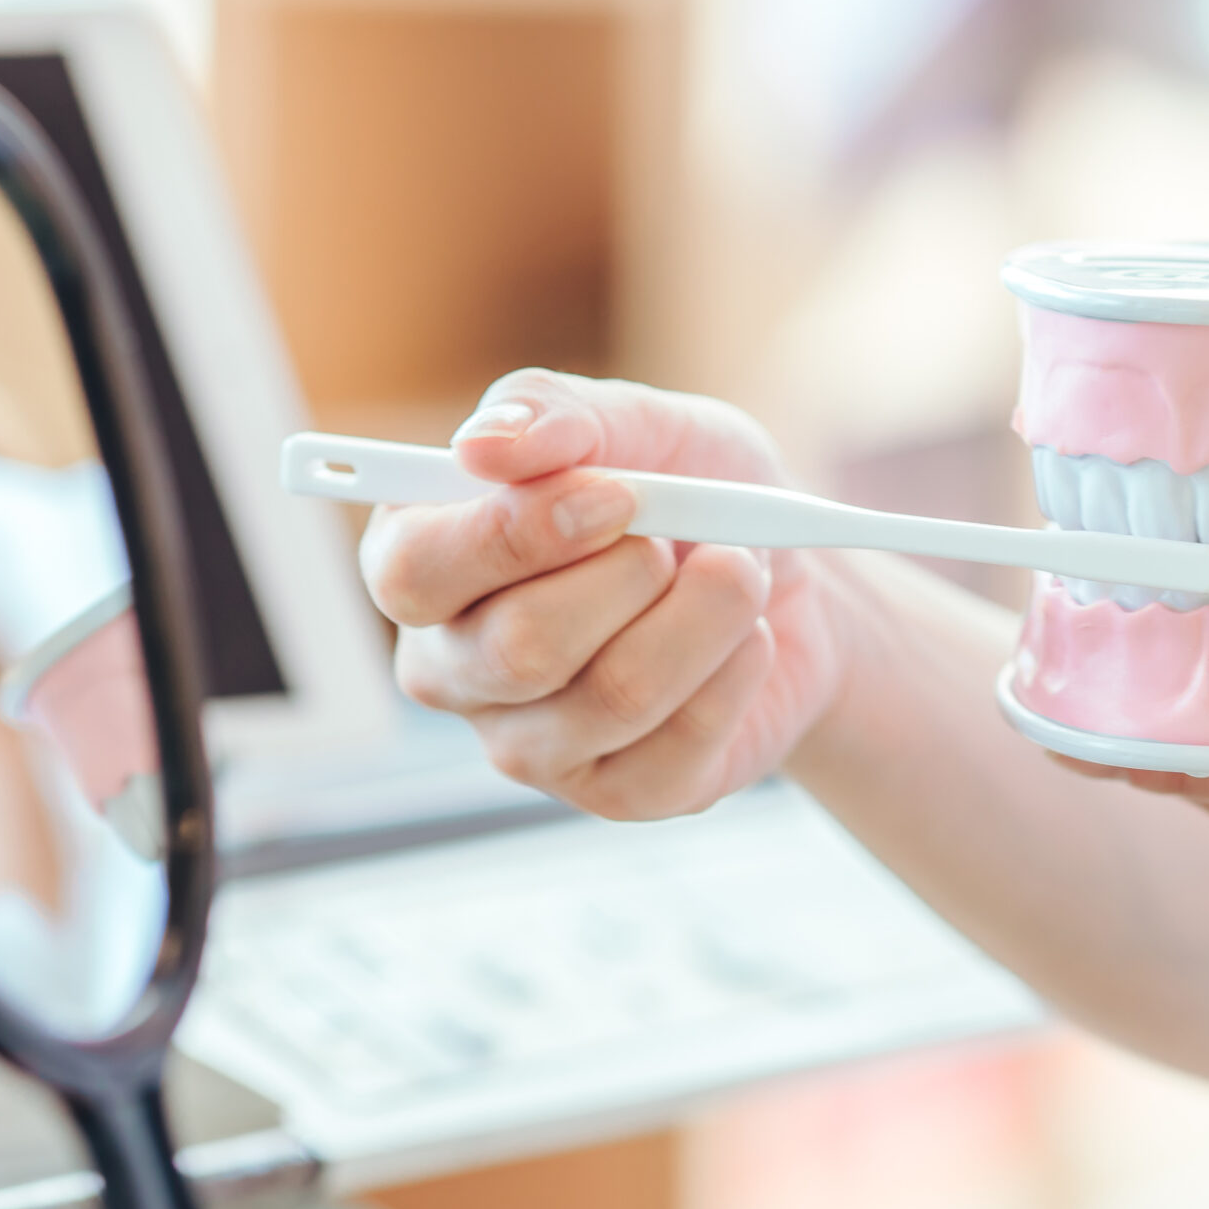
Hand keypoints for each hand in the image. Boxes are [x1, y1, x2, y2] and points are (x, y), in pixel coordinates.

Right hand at [359, 370, 844, 819]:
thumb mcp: (635, 425)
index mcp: (423, 562)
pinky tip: (746, 639)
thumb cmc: (688, 494)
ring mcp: (527, 745)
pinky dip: (737, 669)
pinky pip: (679, 744)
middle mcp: (454, 667)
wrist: (793, 582)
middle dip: (632, 577)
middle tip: (683, 535)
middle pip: (520, 646)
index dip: (515, 534)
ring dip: (706, 614)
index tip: (617, 495)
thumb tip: (481, 444)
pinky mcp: (614, 795)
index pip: (415, 572)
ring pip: (614, 696)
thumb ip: (552, 414)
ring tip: (738, 570)